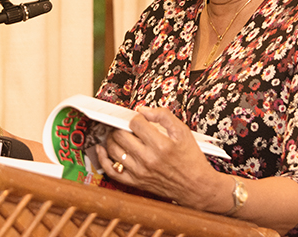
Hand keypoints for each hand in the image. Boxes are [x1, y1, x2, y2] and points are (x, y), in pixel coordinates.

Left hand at [95, 106, 227, 210]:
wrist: (197, 187)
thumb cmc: (191, 158)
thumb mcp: (183, 131)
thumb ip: (163, 116)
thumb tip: (142, 109)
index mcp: (161, 145)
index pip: (135, 123)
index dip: (135, 117)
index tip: (139, 119)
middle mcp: (148, 159)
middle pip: (121, 135)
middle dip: (120, 126)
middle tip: (124, 124)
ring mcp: (140, 172)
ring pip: (113, 150)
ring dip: (110, 138)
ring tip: (115, 133)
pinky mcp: (136, 182)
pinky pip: (112, 171)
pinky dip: (103, 159)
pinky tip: (101, 149)